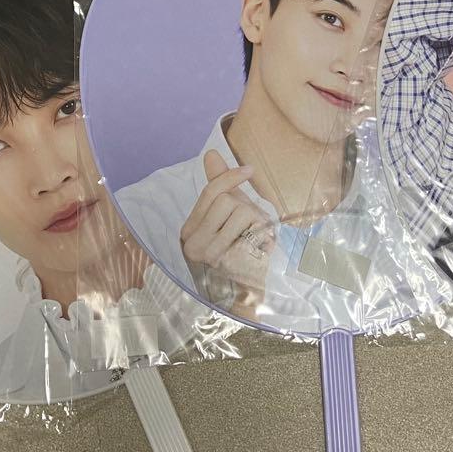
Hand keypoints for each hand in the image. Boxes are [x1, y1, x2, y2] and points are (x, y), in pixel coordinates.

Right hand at [180, 150, 273, 311]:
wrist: (245, 298)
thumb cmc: (237, 252)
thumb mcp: (226, 218)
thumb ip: (217, 187)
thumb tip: (211, 153)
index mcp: (188, 232)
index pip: (209, 193)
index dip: (229, 177)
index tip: (250, 170)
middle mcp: (194, 245)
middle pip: (226, 201)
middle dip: (246, 208)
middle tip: (250, 227)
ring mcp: (211, 255)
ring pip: (242, 212)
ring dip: (257, 223)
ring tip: (254, 240)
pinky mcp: (231, 264)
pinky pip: (254, 231)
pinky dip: (264, 236)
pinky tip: (260, 250)